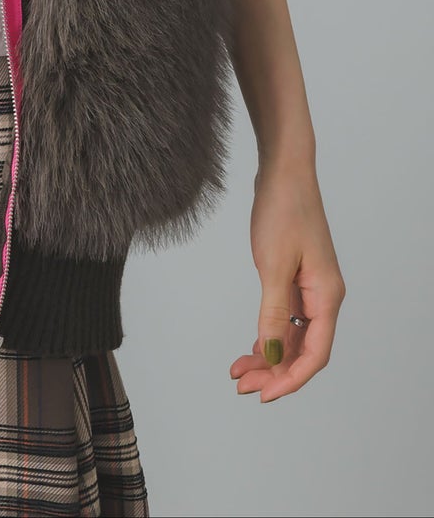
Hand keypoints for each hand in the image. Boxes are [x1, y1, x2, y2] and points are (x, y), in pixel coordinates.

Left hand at [229, 156, 345, 402]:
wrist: (284, 171)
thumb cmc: (283, 210)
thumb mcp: (273, 266)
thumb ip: (273, 314)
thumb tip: (272, 356)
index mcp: (327, 296)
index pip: (314, 354)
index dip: (291, 379)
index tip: (264, 395)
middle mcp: (323, 296)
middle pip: (303, 349)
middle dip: (274, 372)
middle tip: (242, 386)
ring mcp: (310, 286)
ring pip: (293, 335)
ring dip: (269, 356)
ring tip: (239, 371)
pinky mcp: (296, 276)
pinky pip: (286, 317)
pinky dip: (269, 333)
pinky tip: (252, 347)